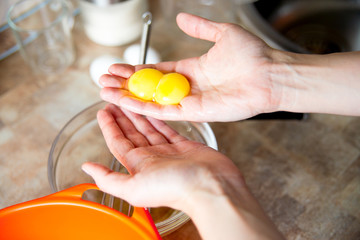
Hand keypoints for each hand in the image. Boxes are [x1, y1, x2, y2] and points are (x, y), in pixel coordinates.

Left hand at [81, 104, 284, 239]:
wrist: (210, 187)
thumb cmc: (174, 188)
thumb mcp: (134, 187)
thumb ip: (108, 179)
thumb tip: (86, 167)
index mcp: (138, 166)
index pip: (118, 142)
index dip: (109, 127)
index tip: (103, 110)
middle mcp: (151, 158)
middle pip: (132, 133)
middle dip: (122, 117)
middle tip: (115, 99)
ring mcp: (168, 151)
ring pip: (149, 129)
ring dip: (139, 114)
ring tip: (131, 99)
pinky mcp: (185, 146)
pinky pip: (168, 128)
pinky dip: (160, 119)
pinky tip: (153, 110)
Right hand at [99, 13, 278, 121]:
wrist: (269, 74)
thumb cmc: (251, 55)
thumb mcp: (221, 34)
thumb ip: (200, 27)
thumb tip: (181, 17)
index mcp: (191, 70)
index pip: (157, 71)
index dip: (136, 70)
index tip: (118, 67)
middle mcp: (187, 87)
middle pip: (149, 87)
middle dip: (126, 83)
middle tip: (104, 79)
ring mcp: (189, 101)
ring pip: (151, 101)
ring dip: (128, 96)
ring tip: (105, 91)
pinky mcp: (194, 113)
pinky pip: (164, 111)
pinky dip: (142, 107)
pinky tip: (124, 101)